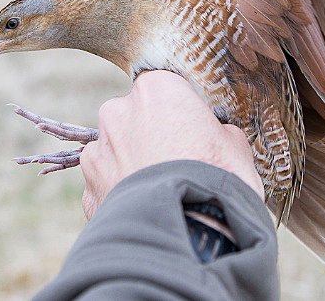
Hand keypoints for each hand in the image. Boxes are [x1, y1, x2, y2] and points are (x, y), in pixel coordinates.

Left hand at [80, 70, 264, 219]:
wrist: (188, 236)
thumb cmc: (218, 181)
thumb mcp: (236, 146)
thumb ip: (216, 131)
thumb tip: (214, 134)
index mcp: (156, 90)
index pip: (165, 88)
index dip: (180, 111)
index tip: (193, 131)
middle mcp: (118, 112)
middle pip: (133, 115)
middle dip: (149, 134)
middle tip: (175, 163)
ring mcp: (98, 151)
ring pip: (115, 150)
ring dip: (131, 164)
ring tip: (160, 193)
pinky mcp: (88, 189)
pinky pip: (106, 185)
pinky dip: (120, 195)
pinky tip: (145, 212)